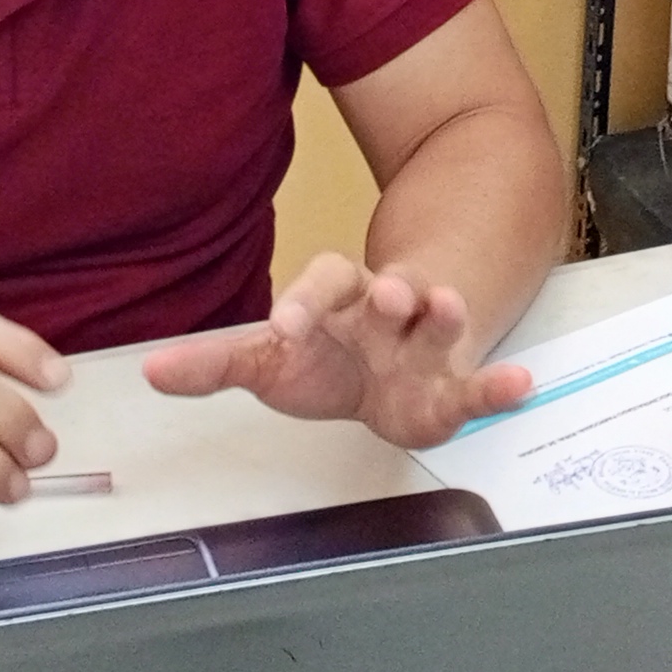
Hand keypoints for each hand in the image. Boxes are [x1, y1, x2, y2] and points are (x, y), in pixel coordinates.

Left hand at [142, 254, 532, 447]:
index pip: (320, 282)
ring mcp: (422, 346)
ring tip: (452, 306)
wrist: (382, 378)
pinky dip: (499, 385)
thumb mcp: (268, 360)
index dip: (304, 301)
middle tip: (390, 293)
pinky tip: (521, 386)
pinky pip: (478, 383)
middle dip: (391, 291)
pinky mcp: (450, 389)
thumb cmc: (323, 361)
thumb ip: (216, 364)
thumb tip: (150, 370)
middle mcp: (384, 312)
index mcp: (335, 300)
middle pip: (389, 290)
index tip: (285, 327)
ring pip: (437, 321)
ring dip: (445, 312)